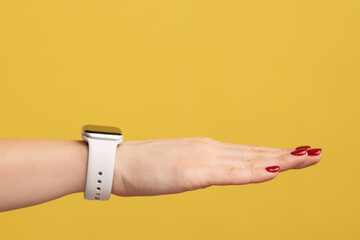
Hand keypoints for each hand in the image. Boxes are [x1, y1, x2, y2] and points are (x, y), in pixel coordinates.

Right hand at [112, 137, 321, 195]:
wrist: (117, 163)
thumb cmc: (144, 167)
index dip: (274, 153)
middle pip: (255, 154)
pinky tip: (272, 171)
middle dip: (287, 155)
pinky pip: (229, 174)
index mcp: (206, 148)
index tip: (296, 153)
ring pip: (249, 161)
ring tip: (306, 157)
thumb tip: (212, 173)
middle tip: (315, 152)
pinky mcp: (193, 172)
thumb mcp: (178, 165)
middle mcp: (209, 149)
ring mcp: (202, 159)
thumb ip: (199, 168)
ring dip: (280, 160)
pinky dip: (253, 173)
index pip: (248, 152)